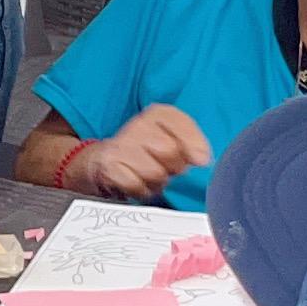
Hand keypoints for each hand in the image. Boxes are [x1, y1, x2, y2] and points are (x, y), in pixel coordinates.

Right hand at [67, 105, 211, 197]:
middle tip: (166, 169)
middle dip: (173, 168)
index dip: (194, 147)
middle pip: (170, 152)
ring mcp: (121, 145)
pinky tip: (137, 183)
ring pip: (154, 172)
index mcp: (158, 114)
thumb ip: (193, 145)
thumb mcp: (172, 140)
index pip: (184, 126)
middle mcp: (138, 124)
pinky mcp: (109, 166)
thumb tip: (203, 159)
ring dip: (157, 182)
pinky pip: (137, 185)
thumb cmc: (145, 153)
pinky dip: (141, 191)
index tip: (195, 159)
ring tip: (150, 177)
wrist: (103, 162)